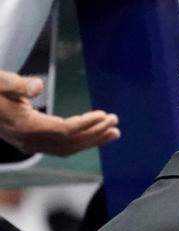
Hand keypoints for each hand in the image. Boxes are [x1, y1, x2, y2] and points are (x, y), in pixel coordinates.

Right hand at [0, 71, 119, 156]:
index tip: (104, 116)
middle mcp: (29, 140)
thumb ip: (18, 84)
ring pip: (68, 148)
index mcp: (24, 125)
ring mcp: (30, 145)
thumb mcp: (0, 81)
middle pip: (70, 143)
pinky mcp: (32, 144)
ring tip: (113, 132)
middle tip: (115, 123)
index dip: (86, 125)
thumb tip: (38, 86)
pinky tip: (94, 136)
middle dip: (95, 134)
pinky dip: (81, 142)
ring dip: (92, 141)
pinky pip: (62, 148)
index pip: (63, 130)